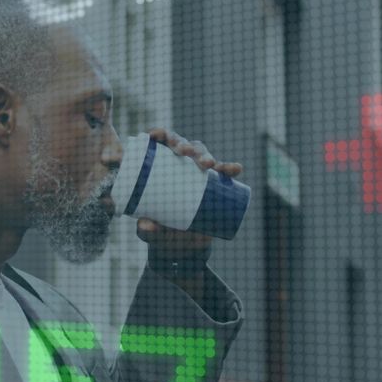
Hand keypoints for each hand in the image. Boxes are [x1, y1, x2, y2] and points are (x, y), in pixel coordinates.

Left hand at [135, 128, 242, 255]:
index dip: (159, 133)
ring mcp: (198, 174)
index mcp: (159, 168)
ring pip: (203, 155)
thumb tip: (145, 225)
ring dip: (206, 155)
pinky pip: (224, 173)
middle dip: (184, 144)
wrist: (183, 247)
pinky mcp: (214, 185)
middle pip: (182, 145)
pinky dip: (230, 169)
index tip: (157, 135)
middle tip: (184, 152)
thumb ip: (146, 230)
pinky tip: (236, 169)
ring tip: (209, 164)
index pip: (159, 144)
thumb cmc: (160, 233)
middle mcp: (179, 166)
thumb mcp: (151, 233)